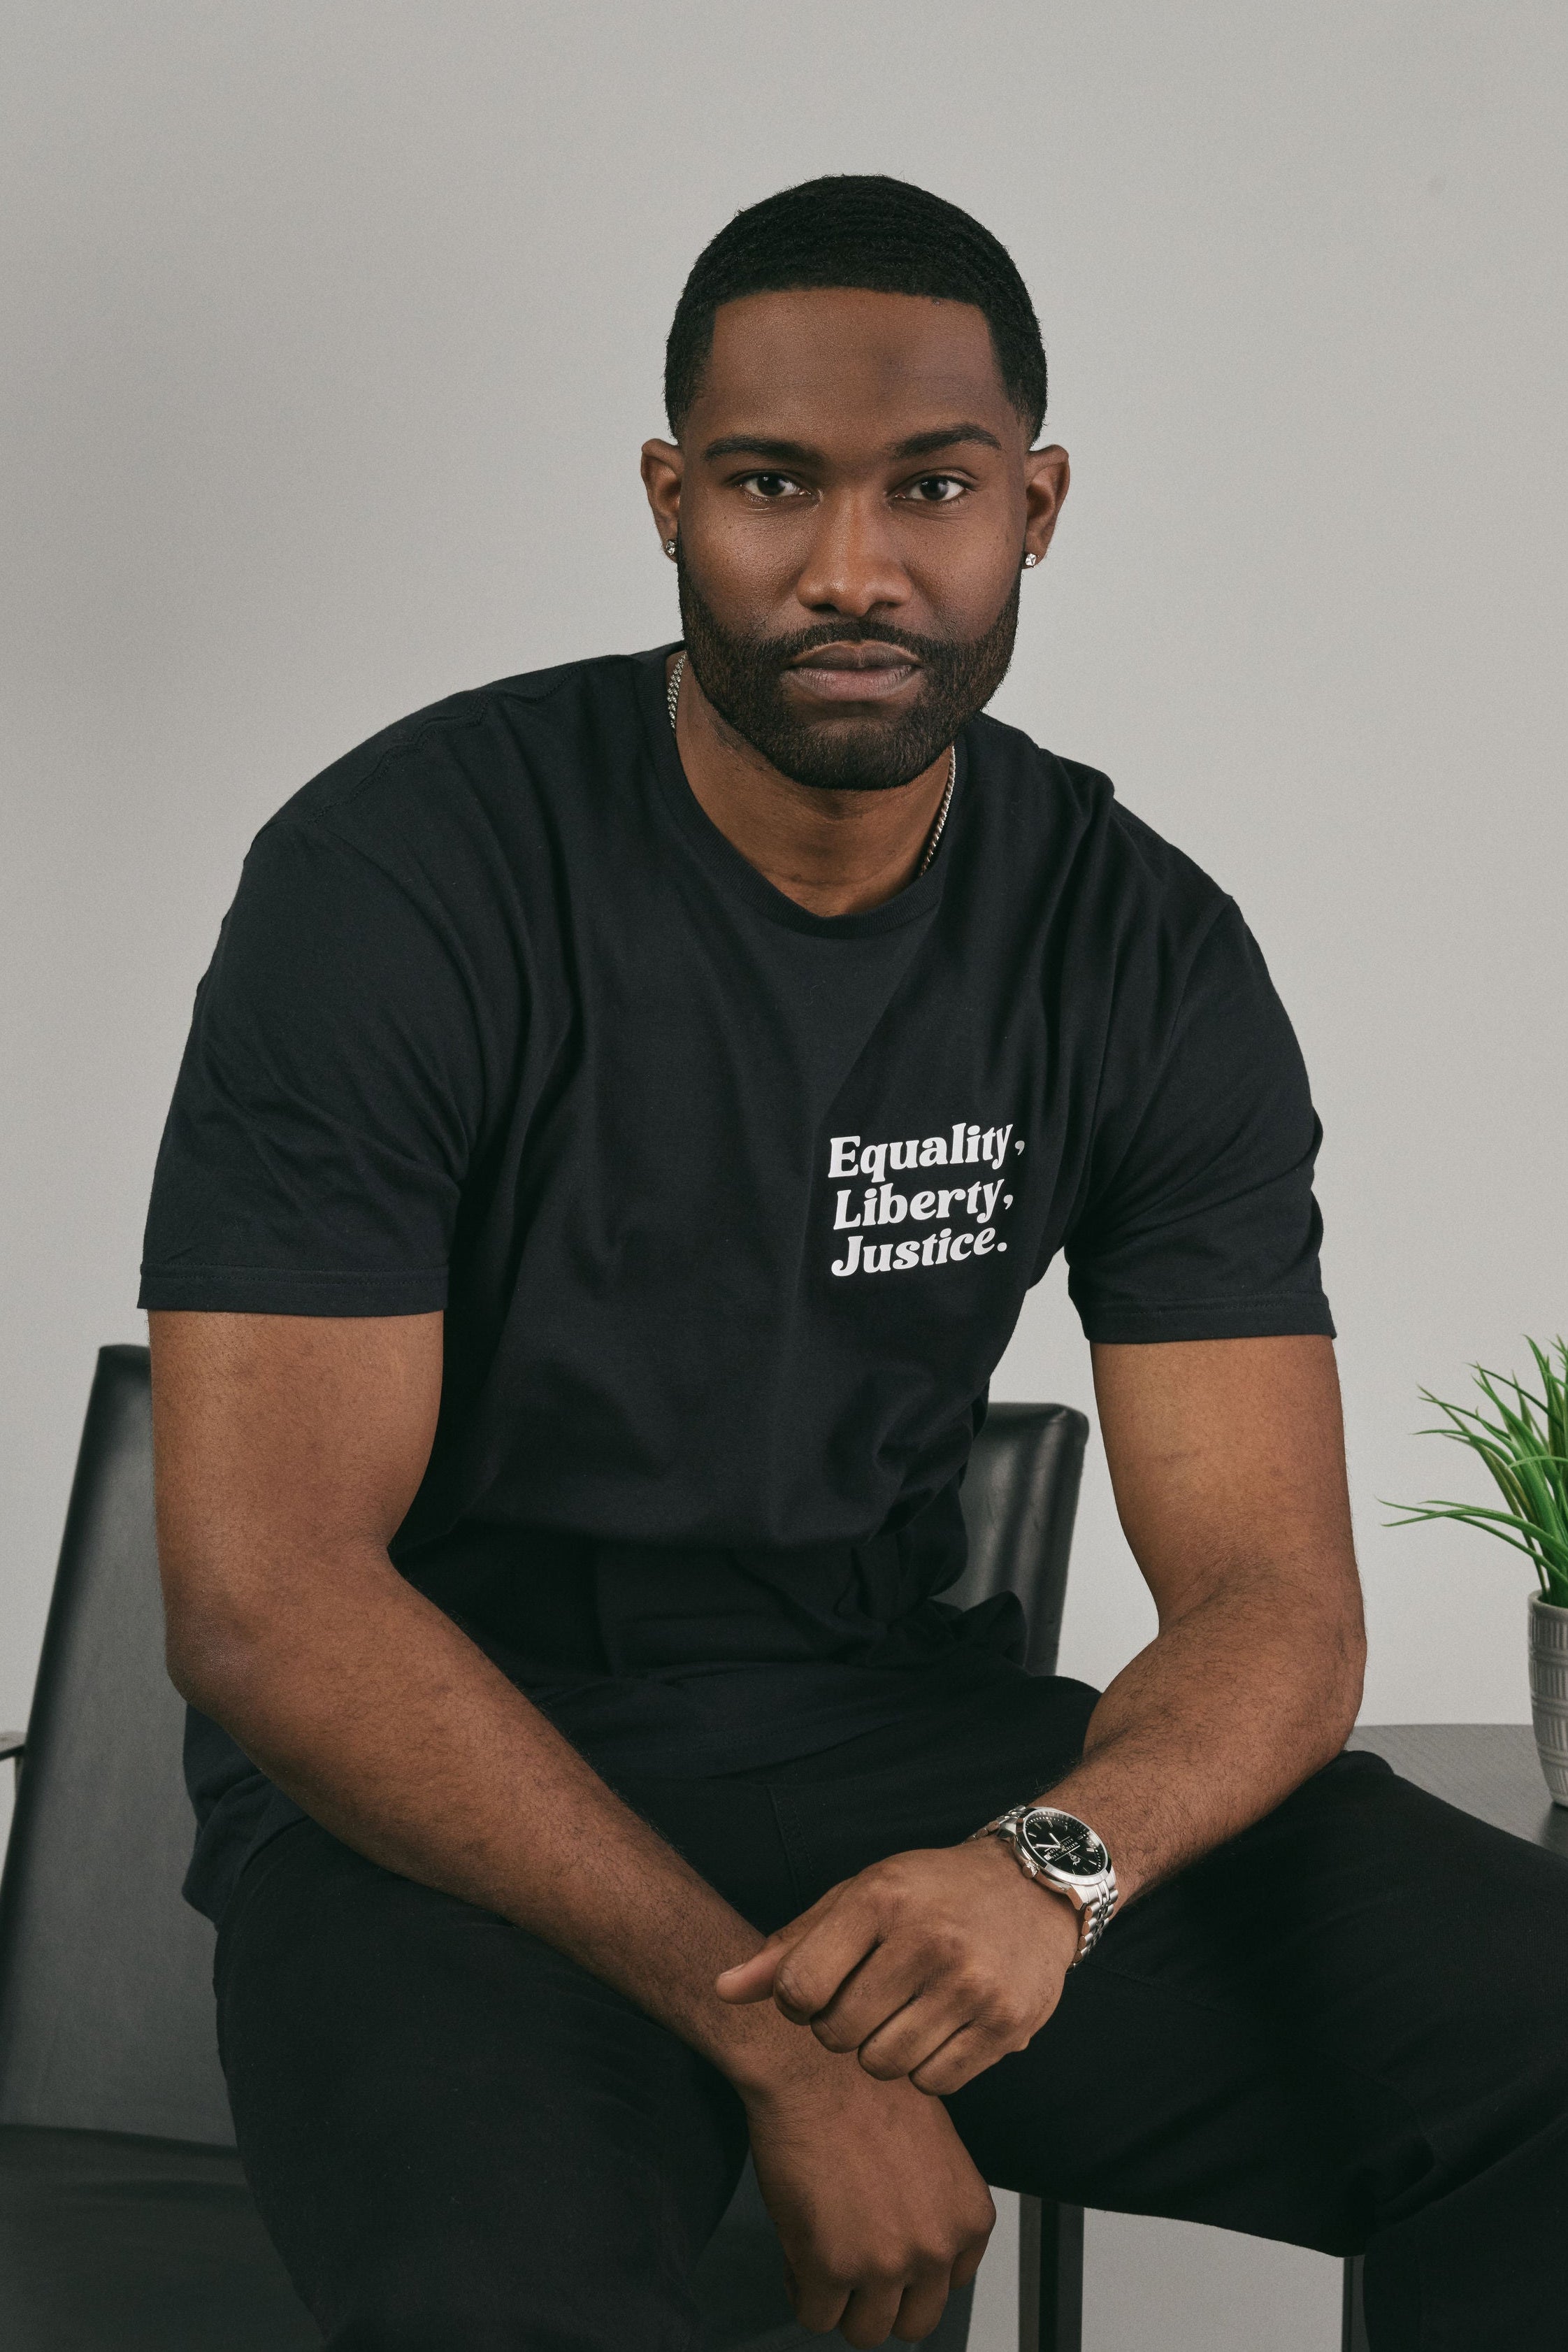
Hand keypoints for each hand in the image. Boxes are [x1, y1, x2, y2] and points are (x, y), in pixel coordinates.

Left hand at [717, 1838, 1077, 2093]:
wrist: (1034, 1888)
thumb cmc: (930, 1894)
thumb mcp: (857, 1897)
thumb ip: (789, 1946)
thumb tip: (722, 1991)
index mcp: (880, 1900)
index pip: (798, 1989)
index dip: (796, 2002)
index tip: (818, 1987)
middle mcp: (927, 1940)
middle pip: (838, 2035)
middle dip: (839, 2027)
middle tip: (866, 1999)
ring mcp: (971, 1985)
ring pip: (884, 2066)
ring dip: (882, 2050)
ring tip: (903, 2012)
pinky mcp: (1006, 2024)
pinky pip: (935, 2083)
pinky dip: (927, 2068)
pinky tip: (939, 2027)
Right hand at [743, 2042, 995, 2344]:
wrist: (813, 2065)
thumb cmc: (864, 2086)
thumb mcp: (932, 2147)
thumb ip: (934, 2203)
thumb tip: (915, 2237)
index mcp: (970, 2216)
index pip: (950, 2284)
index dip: (912, 2271)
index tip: (888, 2252)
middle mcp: (936, 2247)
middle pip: (914, 2322)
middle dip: (882, 2299)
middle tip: (854, 2265)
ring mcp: (884, 2263)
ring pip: (865, 2330)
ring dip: (842, 2300)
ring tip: (823, 2252)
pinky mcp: (829, 2268)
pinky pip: (815, 2315)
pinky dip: (802, 2289)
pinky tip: (798, 2249)